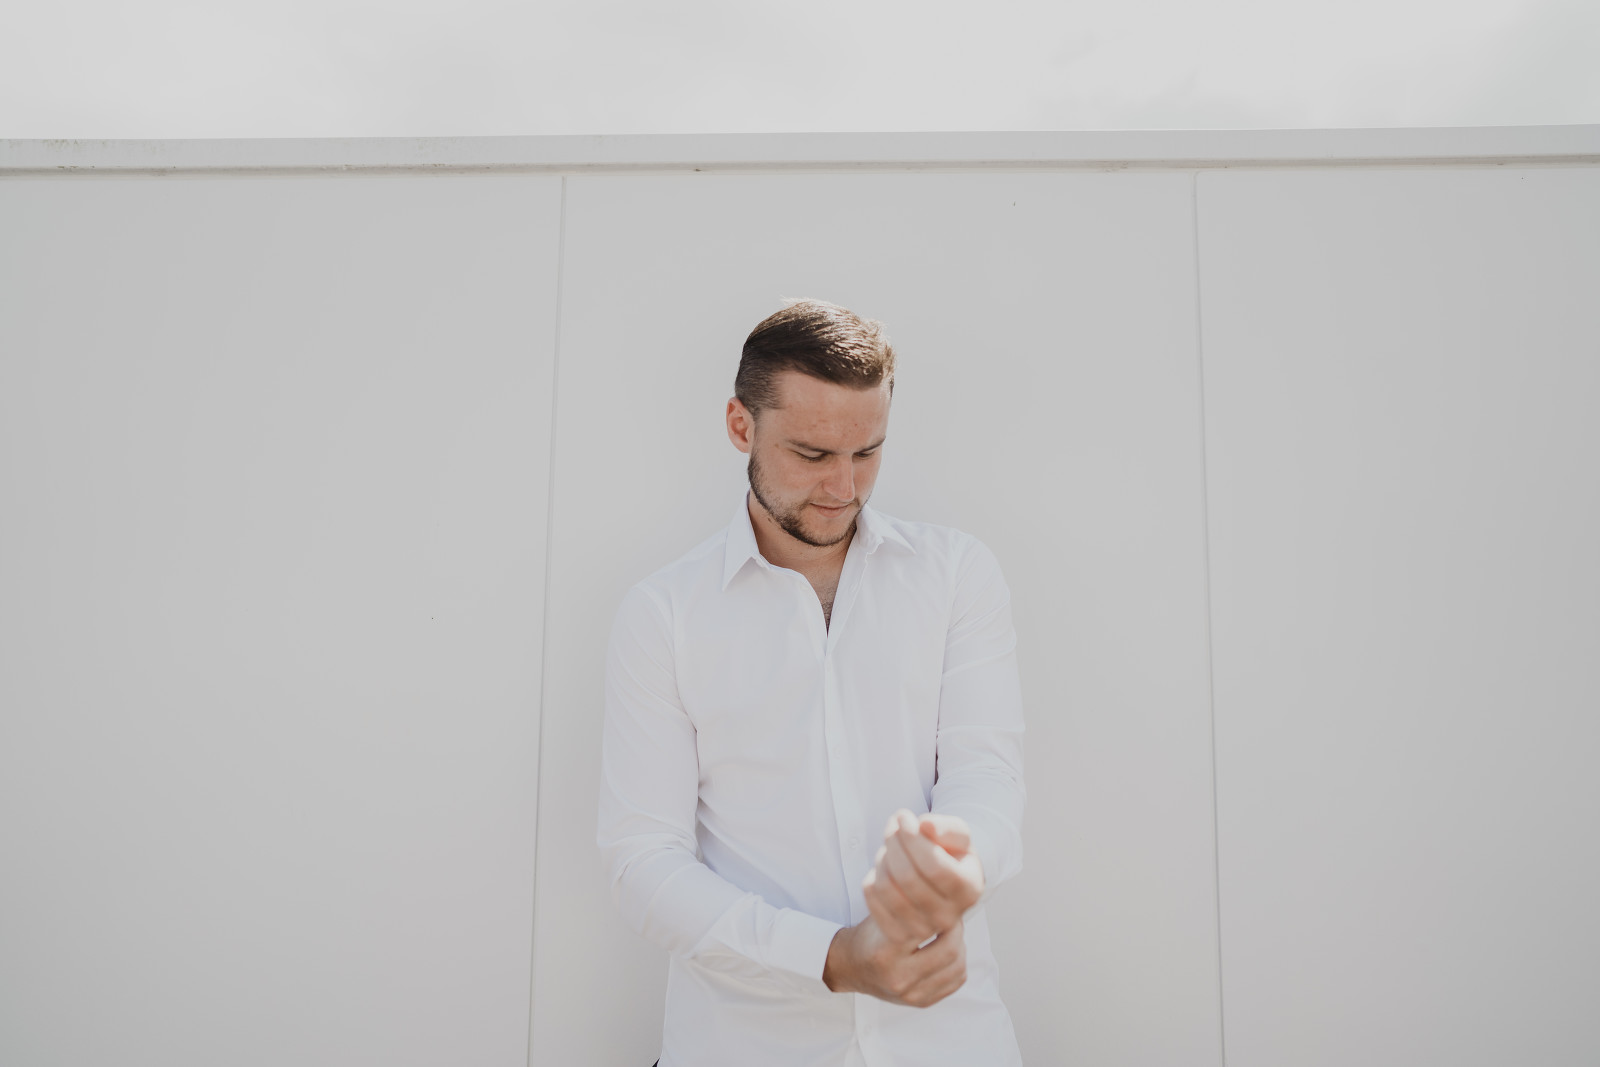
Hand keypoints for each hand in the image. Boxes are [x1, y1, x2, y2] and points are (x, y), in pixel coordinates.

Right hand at [821, 912, 966, 1007]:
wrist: (850, 968)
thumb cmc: (868, 937)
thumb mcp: (880, 913)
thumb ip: (909, 904)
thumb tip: (943, 894)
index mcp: (884, 952)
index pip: (929, 929)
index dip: (944, 913)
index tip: (946, 904)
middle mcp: (898, 977)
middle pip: (949, 951)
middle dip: (957, 929)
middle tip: (953, 918)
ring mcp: (911, 994)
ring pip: (957, 967)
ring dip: (960, 946)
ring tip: (950, 934)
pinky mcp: (921, 1002)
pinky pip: (956, 981)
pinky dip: (958, 964)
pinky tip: (948, 952)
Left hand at [861, 811, 984, 945]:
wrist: (937, 886)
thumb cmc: (948, 855)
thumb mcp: (957, 836)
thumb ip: (946, 827)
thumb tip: (926, 826)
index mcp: (970, 889)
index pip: (934, 865)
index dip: (912, 838)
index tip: (902, 816)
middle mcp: (950, 916)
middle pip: (907, 876)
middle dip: (893, 842)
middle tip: (892, 826)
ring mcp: (923, 930)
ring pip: (886, 888)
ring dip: (882, 859)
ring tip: (889, 847)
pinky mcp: (898, 936)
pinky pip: (872, 901)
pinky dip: (871, 878)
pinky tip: (882, 869)